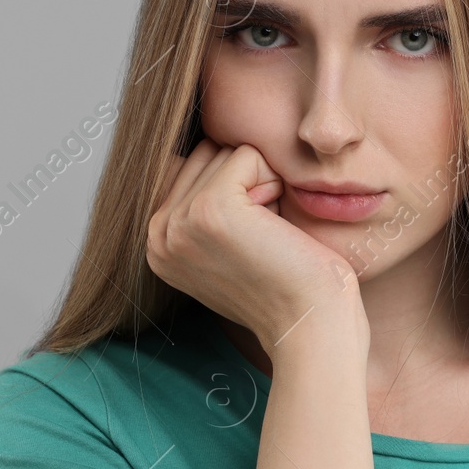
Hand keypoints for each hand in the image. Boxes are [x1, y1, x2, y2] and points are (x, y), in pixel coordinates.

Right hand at [147, 138, 364, 347]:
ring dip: (263, 182)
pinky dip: (274, 181)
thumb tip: (208, 147)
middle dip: (248, 182)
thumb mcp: (231, 243)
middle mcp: (158, 233)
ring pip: (227, 152)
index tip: (252, 241)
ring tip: (268, 233)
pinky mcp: (210, 208)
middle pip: (208, 154)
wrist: (310, 321)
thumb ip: (205, 202)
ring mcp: (179, 221)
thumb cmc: (288, 282)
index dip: (238, 191)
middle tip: (264, 236)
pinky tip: (277, 224)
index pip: (193, 167)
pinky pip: (247, 155)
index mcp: (158, 242)